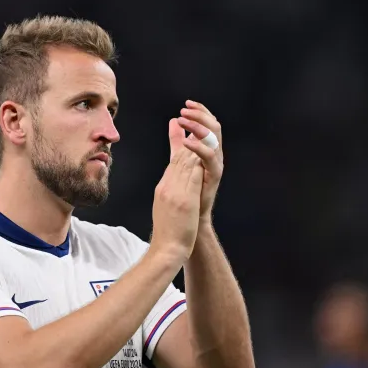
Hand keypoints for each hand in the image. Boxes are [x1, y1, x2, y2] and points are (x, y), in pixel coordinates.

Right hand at [150, 118, 204, 262]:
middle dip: (187, 137)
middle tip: (192, 118)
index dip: (180, 142)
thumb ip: (171, 191)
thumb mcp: (167, 207)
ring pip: (185, 163)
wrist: (167, 249)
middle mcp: (167, 187)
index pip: (173, 161)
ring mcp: (174, 192)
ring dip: (193, 144)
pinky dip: (197, 161)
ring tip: (200, 129)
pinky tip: (204, 150)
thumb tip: (172, 179)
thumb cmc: (169, 232)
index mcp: (163, 188)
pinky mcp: (183, 199)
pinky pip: (191, 176)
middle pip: (178, 157)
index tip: (186, 127)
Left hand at [176, 100, 223, 222]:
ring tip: (183, 120)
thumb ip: (177, 140)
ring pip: (214, 137)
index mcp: (207, 147)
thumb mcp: (178, 158)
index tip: (186, 104)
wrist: (189, 214)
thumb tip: (172, 121)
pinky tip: (186, 141)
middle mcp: (214, 153)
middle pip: (214, 126)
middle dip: (200, 115)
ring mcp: (216, 163)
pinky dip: (198, 146)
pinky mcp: (214, 174)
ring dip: (197, 125)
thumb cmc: (186, 187)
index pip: (208, 123)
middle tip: (184, 111)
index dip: (200, 111)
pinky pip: (209, 156)